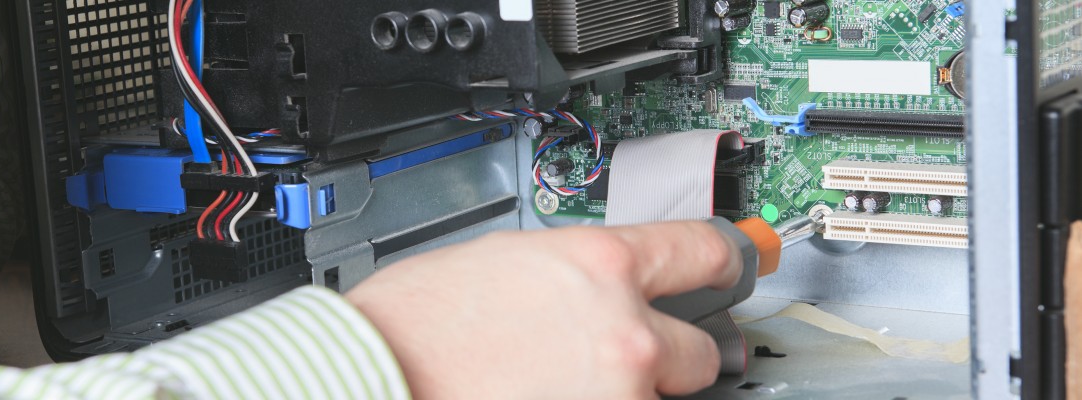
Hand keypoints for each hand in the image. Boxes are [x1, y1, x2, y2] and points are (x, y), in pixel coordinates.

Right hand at [346, 221, 742, 398]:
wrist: (373, 376)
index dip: (721, 260)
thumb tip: (612, 285)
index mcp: (598, 266)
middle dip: (666, 355)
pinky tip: (542, 397)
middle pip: (699, 349)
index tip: (733, 265)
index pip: (700, 251)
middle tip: (616, 358)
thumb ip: (576, 272)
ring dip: (623, 394)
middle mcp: (624, 335)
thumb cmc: (414, 325)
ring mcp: (617, 399)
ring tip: (551, 384)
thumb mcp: (505, 260)